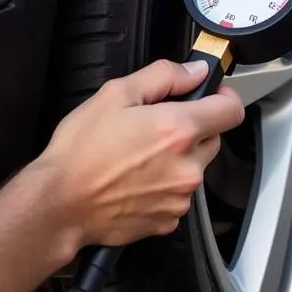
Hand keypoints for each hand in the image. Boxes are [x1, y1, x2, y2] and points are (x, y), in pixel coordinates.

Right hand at [36, 59, 244, 249]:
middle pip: (213, 138)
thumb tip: (194, 71)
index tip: (209, 96)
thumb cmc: (80, 152)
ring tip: (137, 156)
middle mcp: (187, 167)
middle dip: (192, 128)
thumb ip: (163, 76)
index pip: (232, 110)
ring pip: (194, 167)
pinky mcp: (168, 220)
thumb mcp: (115, 94)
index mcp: (178, 130)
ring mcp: (179, 197)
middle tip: (154, 126)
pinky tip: (135, 179)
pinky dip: (164, 186)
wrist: (59, 204)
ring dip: (177, 159)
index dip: (223, 97)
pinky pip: (178, 195)